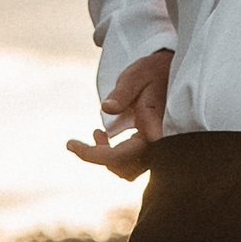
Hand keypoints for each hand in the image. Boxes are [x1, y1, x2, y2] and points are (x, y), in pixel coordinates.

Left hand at [68, 48, 172, 179]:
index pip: (120, 155)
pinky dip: (114, 156)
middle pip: (124, 169)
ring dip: (107, 158)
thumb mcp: (135, 76)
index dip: (93, 155)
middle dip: (99, 157)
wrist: (169, 70)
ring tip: (97, 133)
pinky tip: (104, 135)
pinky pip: (131, 163)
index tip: (71, 144)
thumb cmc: (152, 71)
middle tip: (81, 138)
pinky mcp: (151, 146)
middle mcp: (157, 142)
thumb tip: (107, 107)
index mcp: (154, 127)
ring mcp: (156, 147)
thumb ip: (122, 92)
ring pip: (128, 171)